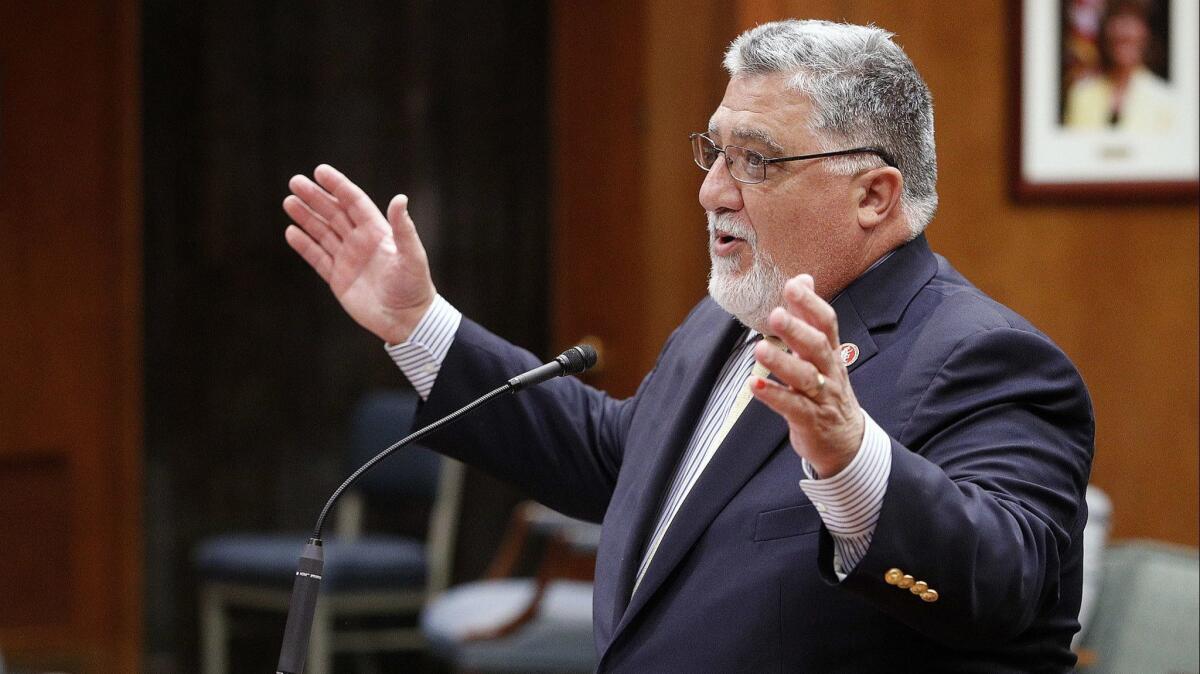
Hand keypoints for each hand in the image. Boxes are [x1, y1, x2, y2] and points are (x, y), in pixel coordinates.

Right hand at [283, 164, 435, 343]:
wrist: (406, 321)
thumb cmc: (414, 286)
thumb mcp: (412, 255)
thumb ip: (404, 228)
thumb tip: (400, 198)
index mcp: (378, 231)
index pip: (354, 202)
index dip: (338, 186)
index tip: (320, 171)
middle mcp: (361, 241)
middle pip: (334, 213)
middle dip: (315, 197)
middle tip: (295, 182)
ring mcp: (348, 259)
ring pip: (322, 232)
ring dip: (306, 217)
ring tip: (289, 201)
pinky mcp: (338, 278)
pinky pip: (318, 258)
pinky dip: (304, 245)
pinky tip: (291, 232)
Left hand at [749, 274, 863, 476]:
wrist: (846, 441)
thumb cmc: (827, 388)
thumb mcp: (822, 351)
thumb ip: (809, 316)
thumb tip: (803, 278)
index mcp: (831, 352)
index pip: (827, 323)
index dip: (811, 303)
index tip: (793, 284)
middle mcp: (829, 371)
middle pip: (818, 346)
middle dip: (797, 329)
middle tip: (775, 314)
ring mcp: (821, 396)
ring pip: (805, 377)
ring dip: (781, 362)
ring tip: (759, 347)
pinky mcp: (810, 420)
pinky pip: (792, 407)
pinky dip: (774, 395)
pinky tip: (754, 383)